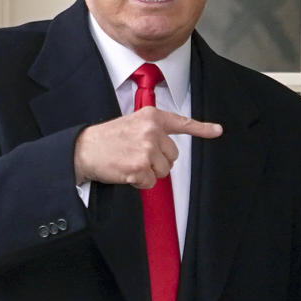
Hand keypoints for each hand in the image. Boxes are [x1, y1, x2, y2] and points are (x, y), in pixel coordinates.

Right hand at [74, 107, 222, 187]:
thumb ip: (153, 130)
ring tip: (130, 162)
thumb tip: (169, 147)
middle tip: (137, 155)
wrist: (84, 149)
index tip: (217, 130)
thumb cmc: (108, 139)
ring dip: (148, 172)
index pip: (181, 122)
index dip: (202, 128)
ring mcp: (146, 149)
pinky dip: (139, 182)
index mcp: (152, 117)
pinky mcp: (139, 167)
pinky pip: (150, 182)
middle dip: (158, 160)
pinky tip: (126, 171)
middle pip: (173, 156)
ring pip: (163, 171)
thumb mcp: (133, 124)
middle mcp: (152, 131)